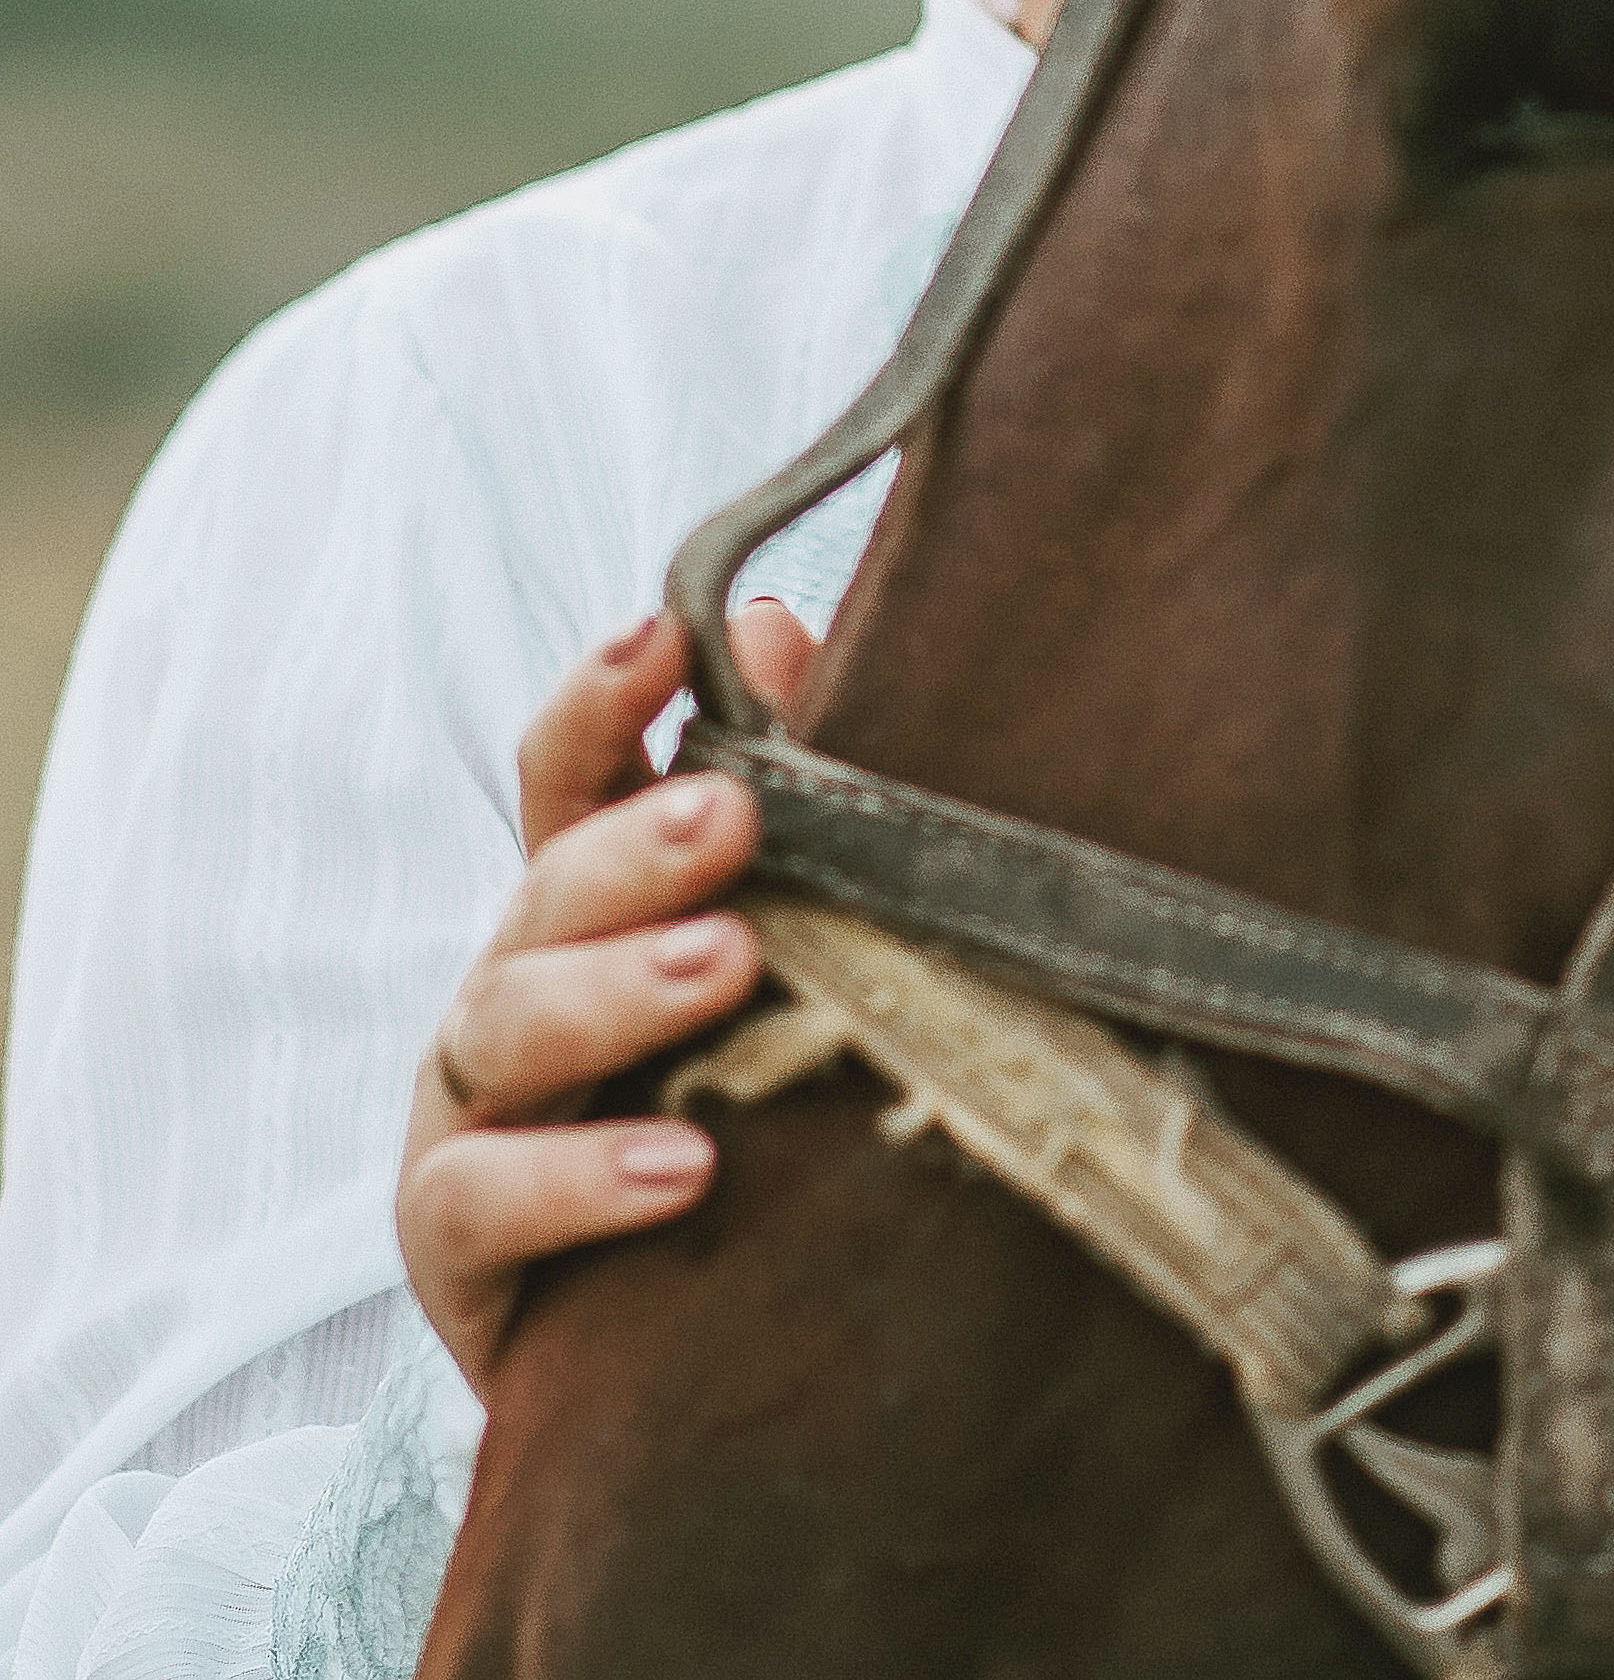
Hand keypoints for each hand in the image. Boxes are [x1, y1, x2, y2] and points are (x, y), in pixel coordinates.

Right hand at [396, 600, 811, 1395]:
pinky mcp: (459, 1253)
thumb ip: (776, 791)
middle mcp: (512, 992)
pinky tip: (685, 1165)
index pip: (570, 777)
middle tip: (733, 813)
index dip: (602, 701)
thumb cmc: (730, 1113)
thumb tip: (782, 623)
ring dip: (614, 990)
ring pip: (505, 1026)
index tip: (664, 634)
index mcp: (582, 907)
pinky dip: (577, 1178)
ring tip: (730, 968)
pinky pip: (482, 1202)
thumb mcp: (771, 953)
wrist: (671, 1362)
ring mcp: (471, 1117)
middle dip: (632, 845)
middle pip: (544, 891)